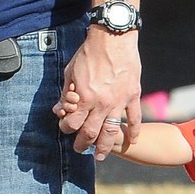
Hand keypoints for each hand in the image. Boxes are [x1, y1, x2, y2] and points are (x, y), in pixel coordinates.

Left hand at [55, 30, 141, 161]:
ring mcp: (119, 101)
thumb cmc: (89, 53)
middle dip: (82, 144)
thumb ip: (66, 92)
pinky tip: (132, 141)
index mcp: (84, 97)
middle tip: (79, 149)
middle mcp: (102, 103)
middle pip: (91, 133)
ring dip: (104, 147)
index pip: (72, 123)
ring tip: (100, 156)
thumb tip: (59, 109)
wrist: (113, 38)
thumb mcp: (71, 71)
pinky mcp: (132, 95)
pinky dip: (134, 132)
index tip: (65, 127)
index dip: (66, 128)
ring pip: (112, 132)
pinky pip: (134, 118)